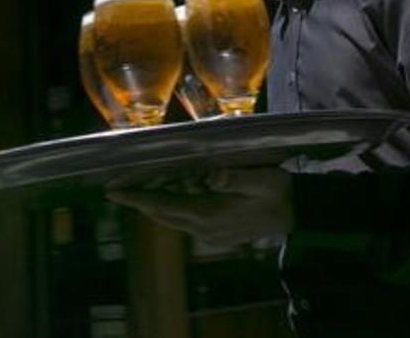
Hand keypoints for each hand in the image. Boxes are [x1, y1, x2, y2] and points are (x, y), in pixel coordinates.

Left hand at [107, 167, 293, 247]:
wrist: (296, 214)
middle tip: (116, 190)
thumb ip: (236, 178)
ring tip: (136, 194)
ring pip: (171, 221)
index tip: (112, 192)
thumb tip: (212, 176)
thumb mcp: (261, 180)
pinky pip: (184, 223)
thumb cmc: (279, 192)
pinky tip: (168, 200)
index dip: (136, 198)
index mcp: (208, 214)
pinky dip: (169, 211)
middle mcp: (203, 228)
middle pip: (161, 215)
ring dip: (153, 208)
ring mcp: (210, 234)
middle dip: (138, 203)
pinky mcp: (217, 234)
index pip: (163, 205)